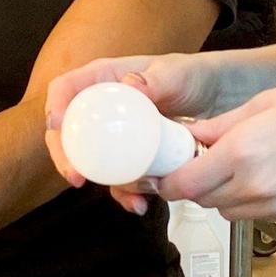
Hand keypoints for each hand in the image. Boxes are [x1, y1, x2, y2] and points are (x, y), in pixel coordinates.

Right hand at [43, 54, 220, 214]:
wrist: (220, 100)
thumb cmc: (193, 76)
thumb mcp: (176, 73)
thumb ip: (155, 78)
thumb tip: (131, 84)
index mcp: (105, 79)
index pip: (66, 89)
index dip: (55, 107)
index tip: (58, 127)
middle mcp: (104, 108)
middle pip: (67, 132)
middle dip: (66, 157)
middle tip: (77, 176)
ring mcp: (117, 135)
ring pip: (91, 162)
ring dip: (103, 182)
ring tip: (128, 191)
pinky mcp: (132, 158)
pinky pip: (118, 179)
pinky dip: (126, 195)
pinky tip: (139, 203)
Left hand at [156, 71, 275, 221]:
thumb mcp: (263, 102)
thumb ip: (221, 125)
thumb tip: (192, 136)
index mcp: (243, 153)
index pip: (184, 186)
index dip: (167, 180)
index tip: (164, 169)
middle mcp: (257, 186)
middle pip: (203, 201)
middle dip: (194, 183)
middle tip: (199, 158)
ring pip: (228, 210)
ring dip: (221, 192)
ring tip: (237, 162)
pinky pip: (257, 213)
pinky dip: (250, 198)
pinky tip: (266, 171)